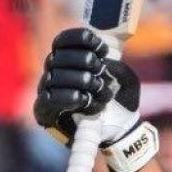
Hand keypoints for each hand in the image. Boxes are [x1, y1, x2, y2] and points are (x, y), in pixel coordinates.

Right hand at [34, 28, 142, 148]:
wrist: (119, 132)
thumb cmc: (120, 102)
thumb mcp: (127, 82)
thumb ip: (118, 68)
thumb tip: (103, 64)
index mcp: (70, 59)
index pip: (63, 40)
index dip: (79, 38)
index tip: (101, 48)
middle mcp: (55, 71)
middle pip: (59, 56)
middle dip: (84, 60)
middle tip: (101, 70)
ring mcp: (47, 90)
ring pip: (55, 76)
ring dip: (81, 80)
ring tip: (99, 89)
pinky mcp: (44, 110)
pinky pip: (49, 99)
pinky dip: (68, 97)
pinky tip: (83, 99)